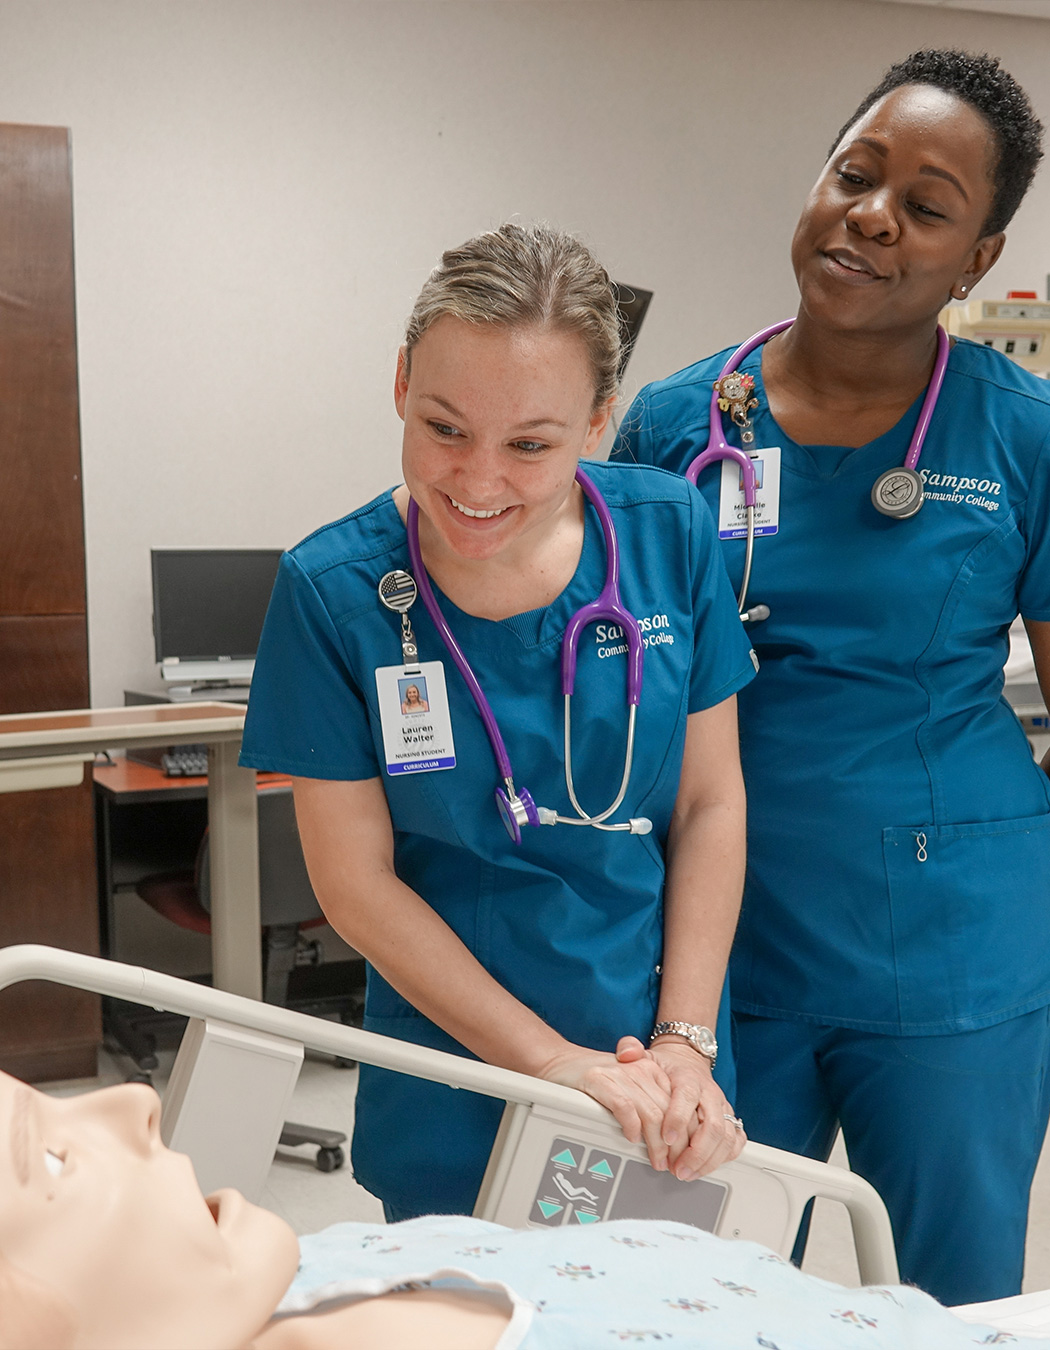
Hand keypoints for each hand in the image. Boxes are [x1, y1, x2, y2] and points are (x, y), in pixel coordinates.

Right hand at [535, 1039, 677, 1171]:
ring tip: (656, 1161)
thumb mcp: (631, 1088)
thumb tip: (674, 1143)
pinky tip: (631, 1139)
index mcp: (652, 1070)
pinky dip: (631, 1125)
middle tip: (673, 1166)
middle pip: (669, 1112)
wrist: (561, 1061)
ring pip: (651, 1113)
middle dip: (674, 1145)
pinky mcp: (597, 1079)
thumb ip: (651, 1106)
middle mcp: (639, 1068)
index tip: (685, 1156)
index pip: (679, 1105)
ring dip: (656, 1143)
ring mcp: (618, 1073)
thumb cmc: (596, 1082)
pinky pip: (623, 1105)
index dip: (686, 1134)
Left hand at [641, 1036, 746, 1178]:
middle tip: (677, 1169)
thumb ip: (631, 1049)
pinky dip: (724, 1158)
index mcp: (689, 1078)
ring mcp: (722, 1108)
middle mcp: (710, 1094)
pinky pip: (736, 1141)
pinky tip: (705, 1168)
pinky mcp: (730, 1120)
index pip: (687, 1097)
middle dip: (696, 1153)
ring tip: (686, 1173)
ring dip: (708, 1161)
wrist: (688, 1062)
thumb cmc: (667, 1067)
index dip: (678, 1119)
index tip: (666, 1139)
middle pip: (713, 1125)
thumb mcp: (647, 1056)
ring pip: (727, 1137)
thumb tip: (626, 1053)